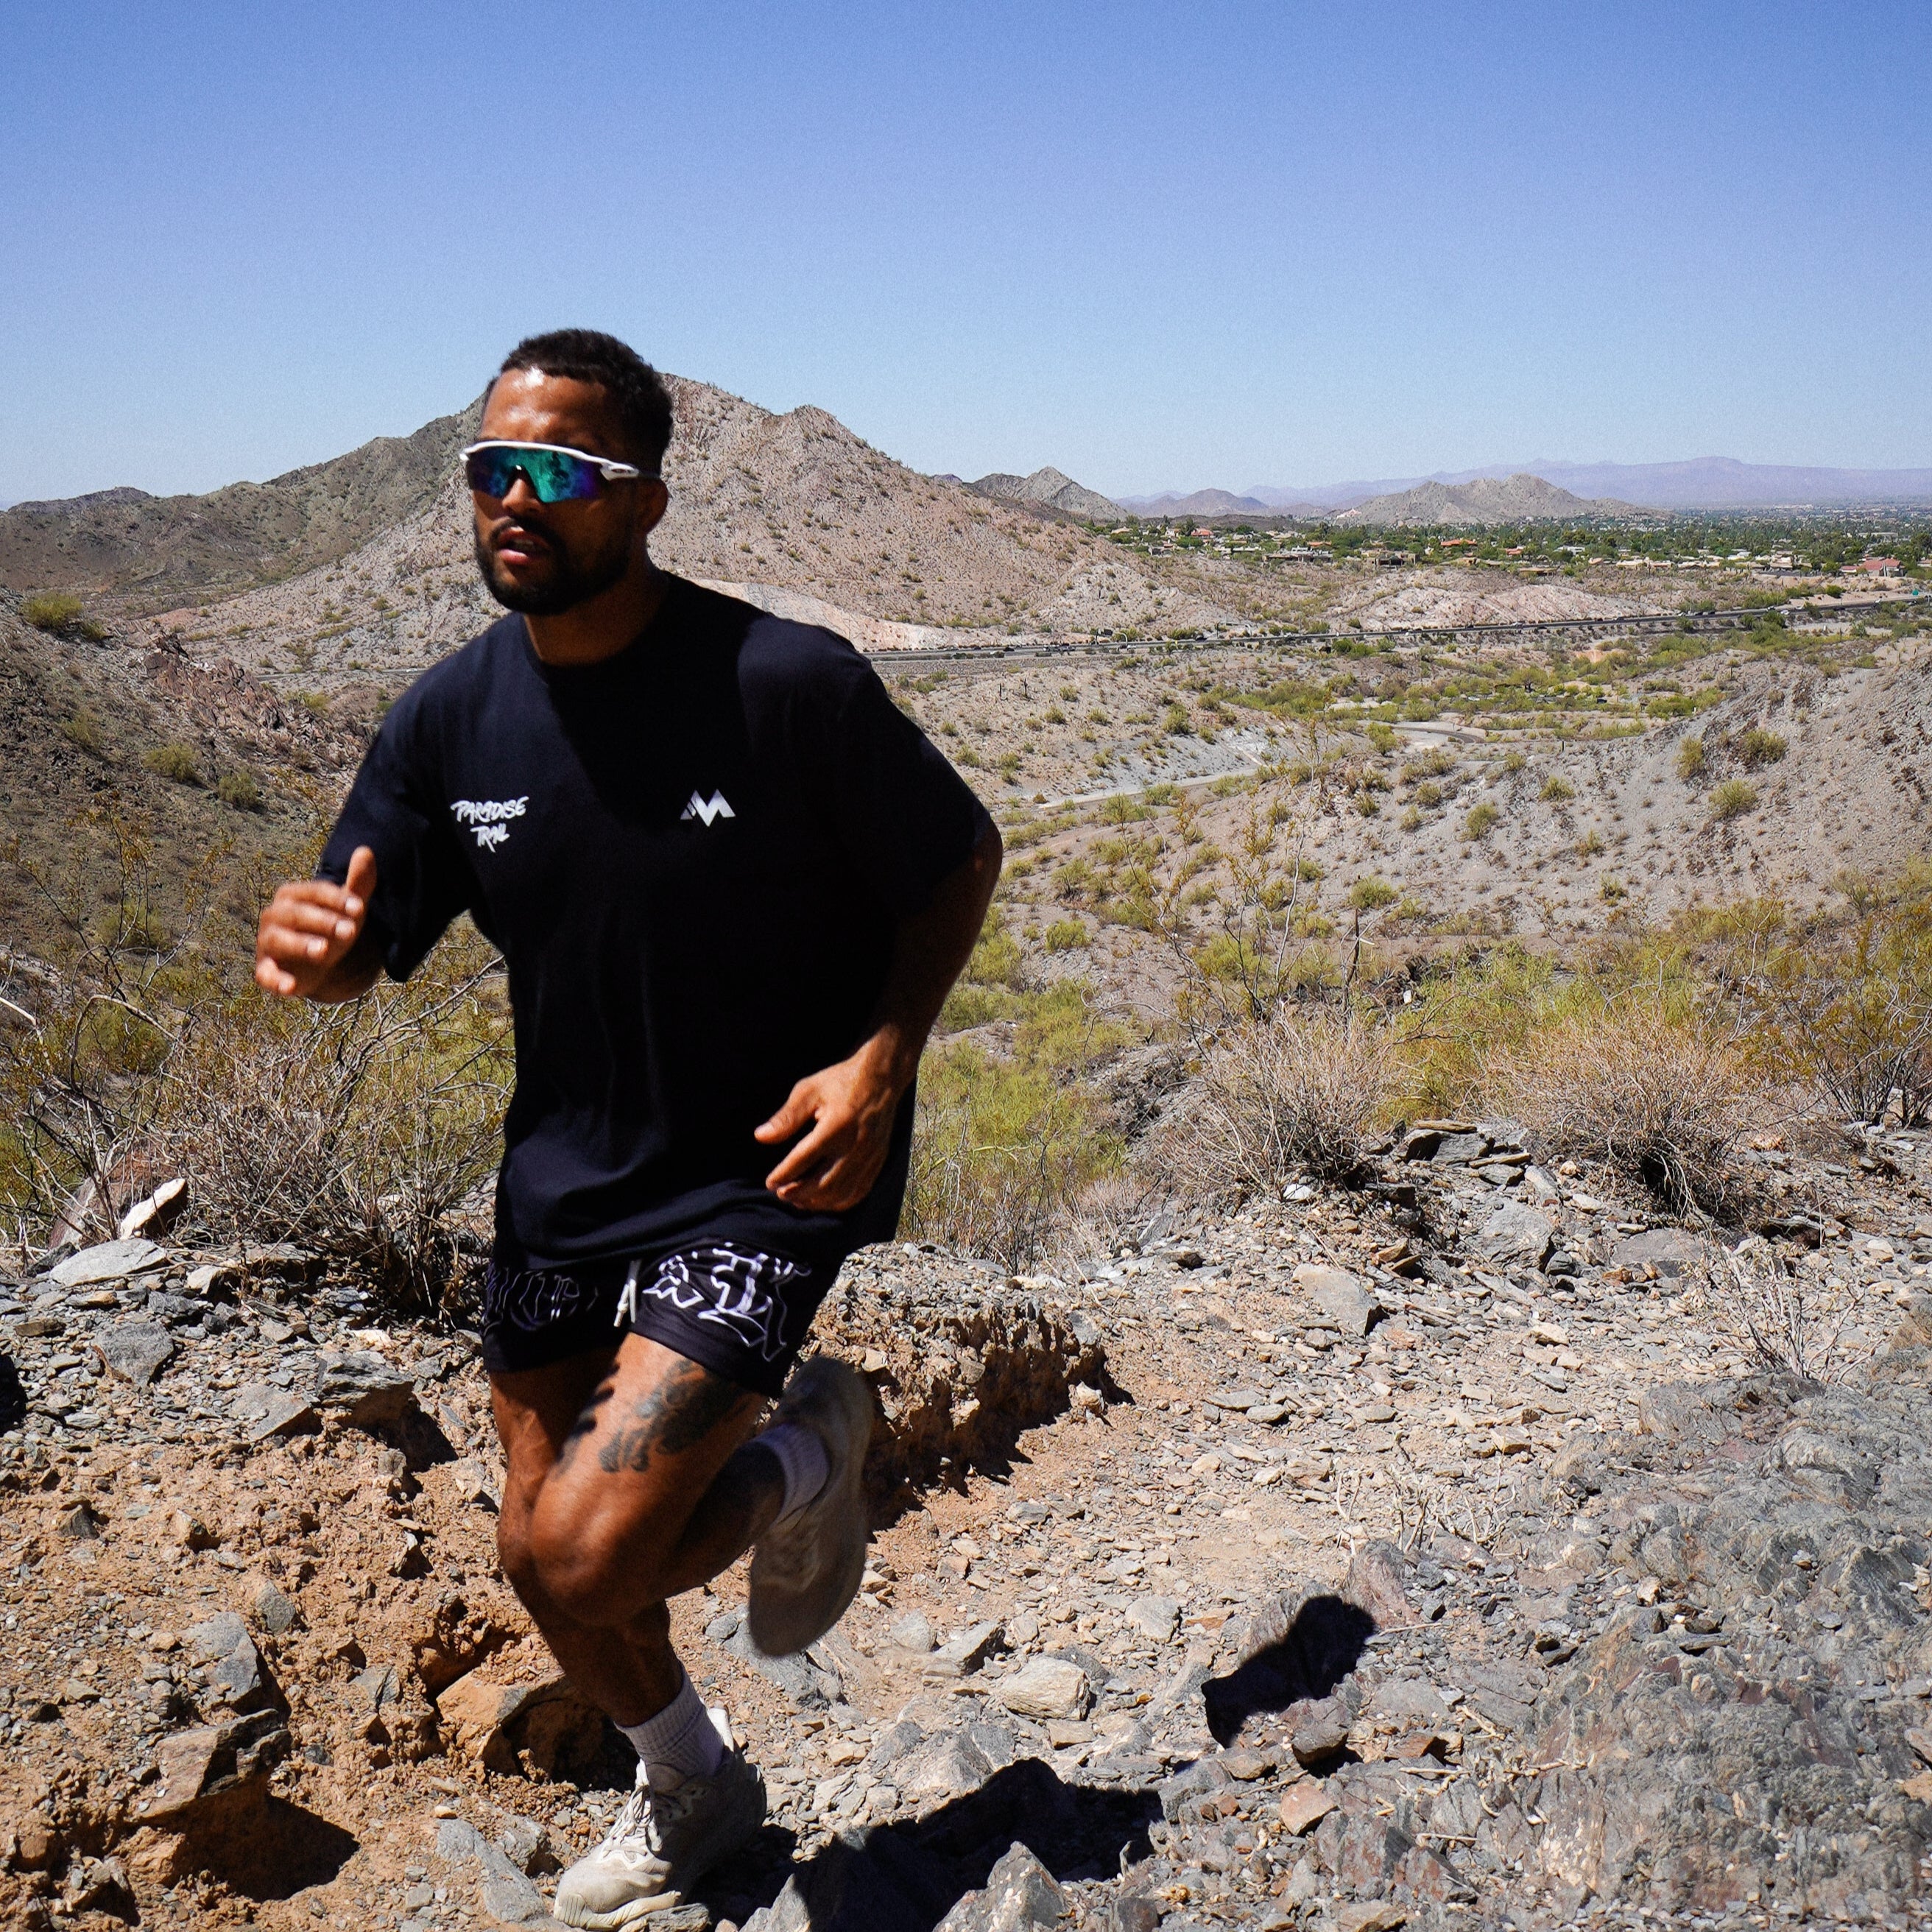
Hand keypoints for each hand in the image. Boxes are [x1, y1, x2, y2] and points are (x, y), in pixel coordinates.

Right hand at [255, 846, 377, 997]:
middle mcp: (274, 916)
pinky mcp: (266, 971)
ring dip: (301, 945)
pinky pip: (266, 975)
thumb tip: (366, 850)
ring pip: (278, 940)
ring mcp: (267, 944)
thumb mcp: (348, 910)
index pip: (313, 893)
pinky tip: (290, 987)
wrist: (317, 965)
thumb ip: (358, 884)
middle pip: (296, 914)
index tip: (359, 907)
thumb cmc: (331, 929)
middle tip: (350, 931)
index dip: (336, 899)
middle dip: (323, 921)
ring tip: (325, 951)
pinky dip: (275, 981)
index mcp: (292, 896)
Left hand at [755, 1035, 910, 1211]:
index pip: (803, 1159)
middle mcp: (855, 1145)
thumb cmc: (840, 1082)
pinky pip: (860, 1191)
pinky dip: (839, 1202)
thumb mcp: (809, 1091)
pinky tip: (823, 1201)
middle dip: (798, 1193)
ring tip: (798, 1200)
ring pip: (841, 1192)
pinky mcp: (878, 1160)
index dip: (783, 1174)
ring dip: (817, 1202)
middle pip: (823, 1182)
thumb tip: (760, 1137)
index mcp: (836, 1126)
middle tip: (781, 1193)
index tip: (769, 1182)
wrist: (881, 1079)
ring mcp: (869, 1156)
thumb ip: (786, 1117)